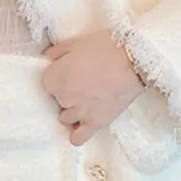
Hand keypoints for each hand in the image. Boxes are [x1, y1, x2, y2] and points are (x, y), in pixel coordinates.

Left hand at [41, 29, 145, 145]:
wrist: (135, 60)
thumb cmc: (106, 48)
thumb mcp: (76, 42)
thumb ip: (55, 53)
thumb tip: (46, 59)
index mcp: (55, 77)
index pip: (46, 83)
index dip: (58, 78)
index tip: (68, 74)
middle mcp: (63, 97)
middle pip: (56, 100)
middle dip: (66, 93)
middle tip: (82, 84)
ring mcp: (78, 112)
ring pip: (65, 118)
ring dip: (73, 111)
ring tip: (87, 101)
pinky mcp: (95, 123)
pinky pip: (77, 138)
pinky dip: (78, 133)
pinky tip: (83, 124)